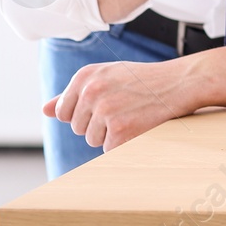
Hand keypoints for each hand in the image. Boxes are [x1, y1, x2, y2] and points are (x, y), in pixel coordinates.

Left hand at [42, 56, 197, 151]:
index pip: (64, 112)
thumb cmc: (143, 80)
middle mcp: (91, 91)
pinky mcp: (120, 130)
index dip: (86, 113)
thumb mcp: (106, 77)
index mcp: (84, 76)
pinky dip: (124, 143)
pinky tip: (139, 125)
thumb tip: (44, 110)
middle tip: (125, 107)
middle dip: (99, 124)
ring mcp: (105, 111)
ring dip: (111, 134)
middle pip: (78, 128)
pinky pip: (109, 149)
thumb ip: (73, 94)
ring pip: (93, 140)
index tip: (107, 103)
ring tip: (132, 115)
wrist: (180, 82)